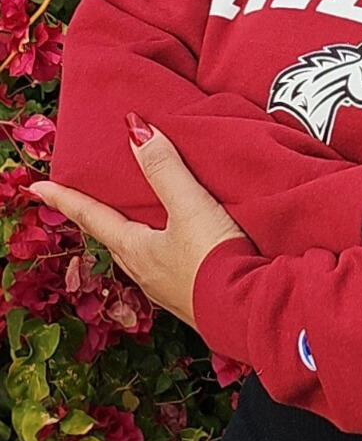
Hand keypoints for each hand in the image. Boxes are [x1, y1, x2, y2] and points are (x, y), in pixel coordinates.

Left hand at [29, 116, 248, 329]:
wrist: (247, 311)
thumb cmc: (214, 260)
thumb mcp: (190, 207)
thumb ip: (165, 169)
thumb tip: (134, 130)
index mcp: (135, 249)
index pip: (92, 216)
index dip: (65, 199)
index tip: (36, 187)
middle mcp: (143, 271)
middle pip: (113, 236)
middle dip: (99, 216)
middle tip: (87, 199)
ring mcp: (165, 287)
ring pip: (138, 253)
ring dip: (131, 233)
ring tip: (133, 219)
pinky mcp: (190, 294)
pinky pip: (164, 264)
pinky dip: (159, 247)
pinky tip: (176, 245)